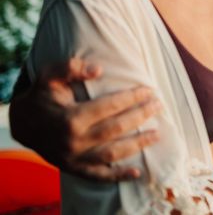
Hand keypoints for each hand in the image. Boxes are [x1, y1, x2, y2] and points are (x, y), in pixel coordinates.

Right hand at [9, 58, 161, 180]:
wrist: (21, 124)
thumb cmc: (41, 96)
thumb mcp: (49, 76)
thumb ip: (71, 68)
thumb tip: (98, 69)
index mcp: (71, 117)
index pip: (110, 106)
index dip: (132, 97)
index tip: (149, 90)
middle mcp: (74, 141)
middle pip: (117, 128)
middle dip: (141, 115)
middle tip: (158, 105)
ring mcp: (74, 158)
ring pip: (113, 152)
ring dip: (138, 144)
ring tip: (157, 134)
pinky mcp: (74, 169)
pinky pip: (99, 176)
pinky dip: (118, 176)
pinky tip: (137, 172)